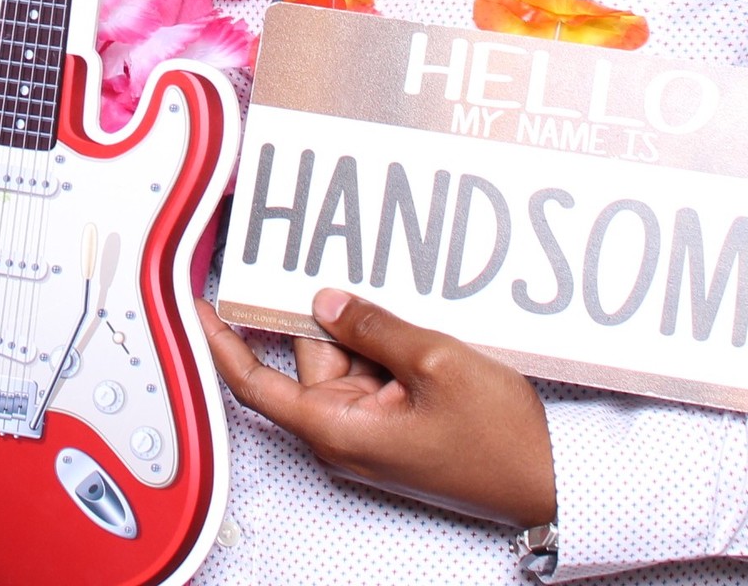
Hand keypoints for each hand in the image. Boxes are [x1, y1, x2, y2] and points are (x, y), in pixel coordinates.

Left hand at [203, 290, 556, 527]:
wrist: (548, 479)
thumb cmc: (497, 440)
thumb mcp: (435, 362)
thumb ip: (373, 326)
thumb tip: (325, 299)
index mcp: (338, 429)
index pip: (256, 383)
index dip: (222, 343)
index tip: (198, 307)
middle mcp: (346, 433)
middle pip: (309, 357)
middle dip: (327, 315)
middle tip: (345, 269)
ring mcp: (372, 430)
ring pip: (346, 359)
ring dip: (368, 330)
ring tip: (404, 303)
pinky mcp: (397, 424)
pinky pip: (374, 372)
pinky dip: (387, 346)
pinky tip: (414, 323)